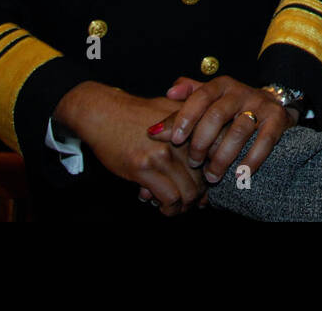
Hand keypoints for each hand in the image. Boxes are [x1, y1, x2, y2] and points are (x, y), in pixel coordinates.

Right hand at [53, 81, 206, 215]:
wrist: (104, 113)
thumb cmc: (137, 114)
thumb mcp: (170, 113)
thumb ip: (191, 131)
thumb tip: (208, 169)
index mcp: (193, 124)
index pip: (217, 156)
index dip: (213, 177)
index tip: (206, 188)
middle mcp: (183, 138)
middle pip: (204, 178)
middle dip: (198, 195)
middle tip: (191, 203)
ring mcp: (164, 153)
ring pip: (189, 191)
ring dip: (184, 206)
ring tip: (176, 207)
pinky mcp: (145, 167)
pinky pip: (169, 197)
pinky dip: (169, 208)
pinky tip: (162, 206)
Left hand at [147, 76, 298, 182]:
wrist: (276, 104)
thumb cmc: (232, 107)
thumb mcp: (211, 98)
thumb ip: (189, 98)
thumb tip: (169, 94)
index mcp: (221, 85)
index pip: (201, 97)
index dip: (186, 117)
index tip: (175, 139)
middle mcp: (241, 92)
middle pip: (217, 115)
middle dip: (201, 142)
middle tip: (193, 163)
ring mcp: (261, 105)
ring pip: (238, 132)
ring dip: (222, 158)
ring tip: (212, 176)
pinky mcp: (277, 120)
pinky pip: (264, 142)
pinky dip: (251, 160)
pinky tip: (239, 175)